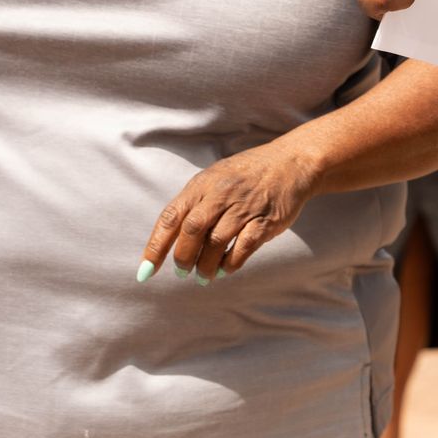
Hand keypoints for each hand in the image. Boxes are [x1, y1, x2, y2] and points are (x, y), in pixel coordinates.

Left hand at [139, 136, 323, 282]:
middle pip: (192, 231)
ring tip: (204, 275)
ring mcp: (244, 207)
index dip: (156, 247)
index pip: (171, 217)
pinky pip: (243, 247)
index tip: (146, 271)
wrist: (291, 163)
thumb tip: (171, 241)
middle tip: (183, 272)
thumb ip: (195, 204)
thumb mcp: (216, 178)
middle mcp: (221, 194)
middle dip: (183, 258)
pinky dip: (231, 263)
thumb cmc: (247, 174)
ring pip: (216, 243)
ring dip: (206, 265)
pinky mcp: (266, 220)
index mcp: (203, 184)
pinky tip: (226, 268)